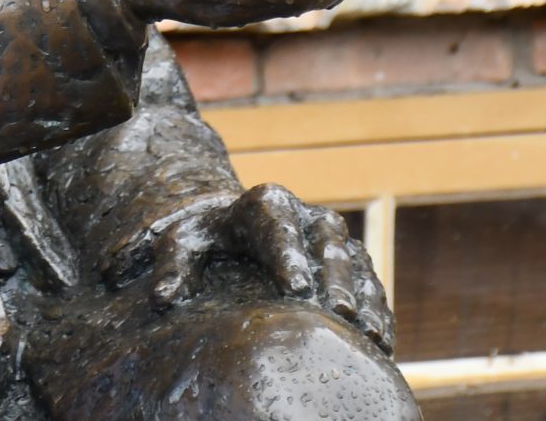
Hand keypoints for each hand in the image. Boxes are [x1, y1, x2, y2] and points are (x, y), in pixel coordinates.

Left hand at [109, 183, 393, 352]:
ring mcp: (332, 237)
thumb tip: (163, 299)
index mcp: (263, 204)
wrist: (235, 228)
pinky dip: (378, 308)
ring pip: (355, 261)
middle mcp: (305, 215)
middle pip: (326, 243)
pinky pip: (370, 282)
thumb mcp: (180, 242)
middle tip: (337, 312)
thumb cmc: (205, 237)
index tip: (293, 288)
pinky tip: (382, 340)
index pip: (277, 226)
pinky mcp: (351, 260)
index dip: (288, 255)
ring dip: (362, 295)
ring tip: (367, 332)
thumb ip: (171, 267)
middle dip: (333, 277)